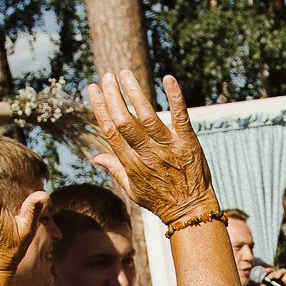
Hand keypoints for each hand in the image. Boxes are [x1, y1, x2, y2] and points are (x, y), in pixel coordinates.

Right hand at [83, 72, 217, 225]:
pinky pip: (180, 116)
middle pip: (125, 122)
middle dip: (114, 97)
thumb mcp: (133, 190)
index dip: (100, 108)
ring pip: (148, 117)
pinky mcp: (188, 143)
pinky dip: (175, 97)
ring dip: (135, 93)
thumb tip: (96, 157)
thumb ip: (115, 170)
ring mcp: (169, 148)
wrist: (191, 211)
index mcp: (131, 165)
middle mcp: (148, 154)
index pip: (111, 132)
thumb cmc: (160, 200)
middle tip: (107, 76)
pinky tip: (168, 78)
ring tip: (124, 73)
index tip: (94, 89)